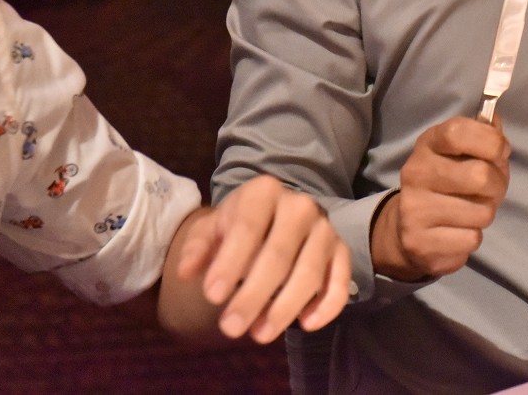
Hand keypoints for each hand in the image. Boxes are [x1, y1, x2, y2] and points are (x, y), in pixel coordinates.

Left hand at [170, 174, 350, 342]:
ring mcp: (325, 229)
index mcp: (264, 192)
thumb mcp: (212, 229)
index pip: (247, 228)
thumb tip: (185, 272)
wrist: (275, 218)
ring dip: (285, 307)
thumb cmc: (240, 227)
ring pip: (310, 272)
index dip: (229, 264)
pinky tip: (306, 325)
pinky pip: (340, 281)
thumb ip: (198, 248)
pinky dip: (328, 305)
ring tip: (258, 335)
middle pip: (279, 254)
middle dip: (254, 295)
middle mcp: (300, 206)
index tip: (212, 297)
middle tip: (230, 328)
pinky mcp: (341, 251)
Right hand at [370, 116, 509, 281]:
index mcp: (428, 144)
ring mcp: (414, 209)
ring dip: (486, 213)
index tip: (501, 151)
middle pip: (479, 176)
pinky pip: (472, 239)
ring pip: (481, 212)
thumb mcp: (465, 153)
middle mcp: (415, 173)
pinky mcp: (420, 242)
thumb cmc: (450, 184)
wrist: (410, 231)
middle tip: (490, 191)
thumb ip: (484, 135)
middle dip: (498, 185)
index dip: (489, 140)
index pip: (458, 132)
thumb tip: (495, 120)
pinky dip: (473, 237)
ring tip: (471, 211)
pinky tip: (458, 232)